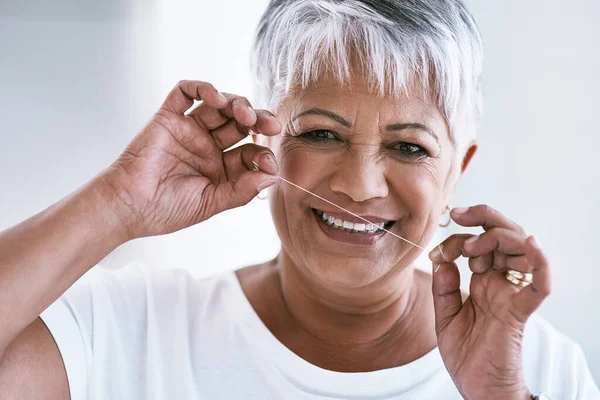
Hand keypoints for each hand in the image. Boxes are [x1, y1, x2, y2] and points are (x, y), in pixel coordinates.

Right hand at [99, 80, 280, 239]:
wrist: (129, 206)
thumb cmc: (166, 210)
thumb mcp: (211, 203)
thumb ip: (242, 190)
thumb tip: (272, 176)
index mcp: (221, 167)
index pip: (250, 151)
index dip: (263, 154)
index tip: (269, 164)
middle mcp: (208, 146)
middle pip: (240, 123)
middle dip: (259, 120)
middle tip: (270, 124)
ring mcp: (189, 130)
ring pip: (219, 105)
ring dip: (237, 103)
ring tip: (245, 113)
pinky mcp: (168, 117)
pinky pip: (185, 93)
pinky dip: (203, 88)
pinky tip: (215, 97)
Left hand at [429, 205, 550, 399]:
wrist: (477, 387)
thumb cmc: (465, 353)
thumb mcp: (445, 315)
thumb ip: (443, 287)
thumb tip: (441, 259)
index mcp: (482, 281)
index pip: (478, 244)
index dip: (457, 238)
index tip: (435, 250)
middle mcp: (499, 283)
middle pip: (504, 237)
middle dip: (484, 218)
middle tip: (459, 214)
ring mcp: (511, 295)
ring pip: (521, 252)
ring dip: (498, 237)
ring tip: (472, 246)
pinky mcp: (519, 313)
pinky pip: (538, 288)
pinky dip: (540, 265)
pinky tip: (532, 245)